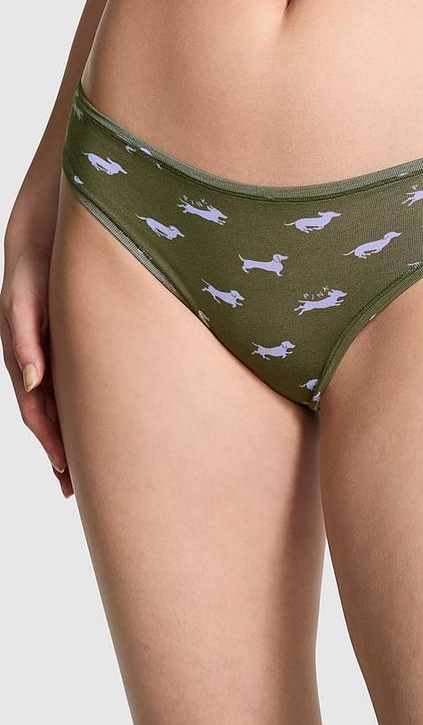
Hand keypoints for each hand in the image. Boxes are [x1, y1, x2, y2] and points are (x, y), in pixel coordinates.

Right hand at [1, 229, 72, 497]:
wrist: (47, 236)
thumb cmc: (32, 268)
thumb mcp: (23, 301)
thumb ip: (25, 339)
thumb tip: (31, 382)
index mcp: (23, 357)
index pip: (36, 411)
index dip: (50, 442)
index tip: (64, 471)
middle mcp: (37, 361)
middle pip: (49, 417)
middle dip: (60, 452)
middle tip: (77, 488)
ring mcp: (52, 354)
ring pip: (62, 405)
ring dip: (72, 436)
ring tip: (87, 470)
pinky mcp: (69, 344)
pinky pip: (75, 384)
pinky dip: (83, 409)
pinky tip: (98, 424)